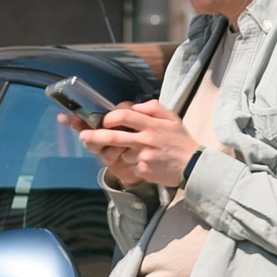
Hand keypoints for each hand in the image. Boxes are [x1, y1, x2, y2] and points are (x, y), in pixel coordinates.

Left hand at [80, 100, 196, 191]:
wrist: (193, 166)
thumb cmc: (181, 141)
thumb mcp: (173, 118)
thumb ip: (154, 108)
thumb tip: (137, 106)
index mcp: (151, 124)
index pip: (124, 115)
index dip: (110, 117)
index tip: (104, 120)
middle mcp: (145, 139)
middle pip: (113, 136)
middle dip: (94, 136)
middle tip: (82, 136)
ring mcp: (143, 156)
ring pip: (122, 153)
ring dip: (124, 152)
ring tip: (143, 152)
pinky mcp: (143, 170)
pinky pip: (131, 165)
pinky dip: (135, 164)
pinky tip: (149, 162)